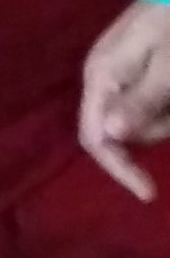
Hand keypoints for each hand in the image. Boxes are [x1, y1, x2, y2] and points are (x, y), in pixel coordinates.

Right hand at [80, 0, 169, 200]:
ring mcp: (119, 69)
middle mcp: (102, 76)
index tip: (150, 193)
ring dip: (168, 114)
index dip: (120, 169)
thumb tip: (108, 137)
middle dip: (158, 129)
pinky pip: (148, 97)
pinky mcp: (137, 63)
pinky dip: (167, 100)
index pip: (95, 138)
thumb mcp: (168, 66)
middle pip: (122, 131)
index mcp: (102, 77)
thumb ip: (140, 101)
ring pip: (140, 117)